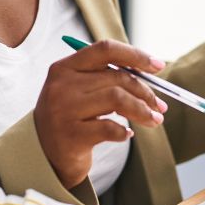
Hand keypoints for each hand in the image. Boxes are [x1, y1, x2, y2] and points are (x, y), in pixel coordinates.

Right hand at [33, 39, 168, 187]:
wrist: (43, 154)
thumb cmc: (69, 117)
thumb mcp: (78, 90)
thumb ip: (105, 77)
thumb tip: (149, 71)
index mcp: (64, 68)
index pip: (105, 49)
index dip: (135, 55)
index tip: (158, 65)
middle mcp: (61, 86)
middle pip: (117, 77)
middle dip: (146, 91)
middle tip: (160, 106)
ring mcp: (64, 110)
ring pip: (117, 99)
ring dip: (142, 110)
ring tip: (154, 120)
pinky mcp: (71, 136)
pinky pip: (110, 128)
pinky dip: (124, 131)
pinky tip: (126, 134)